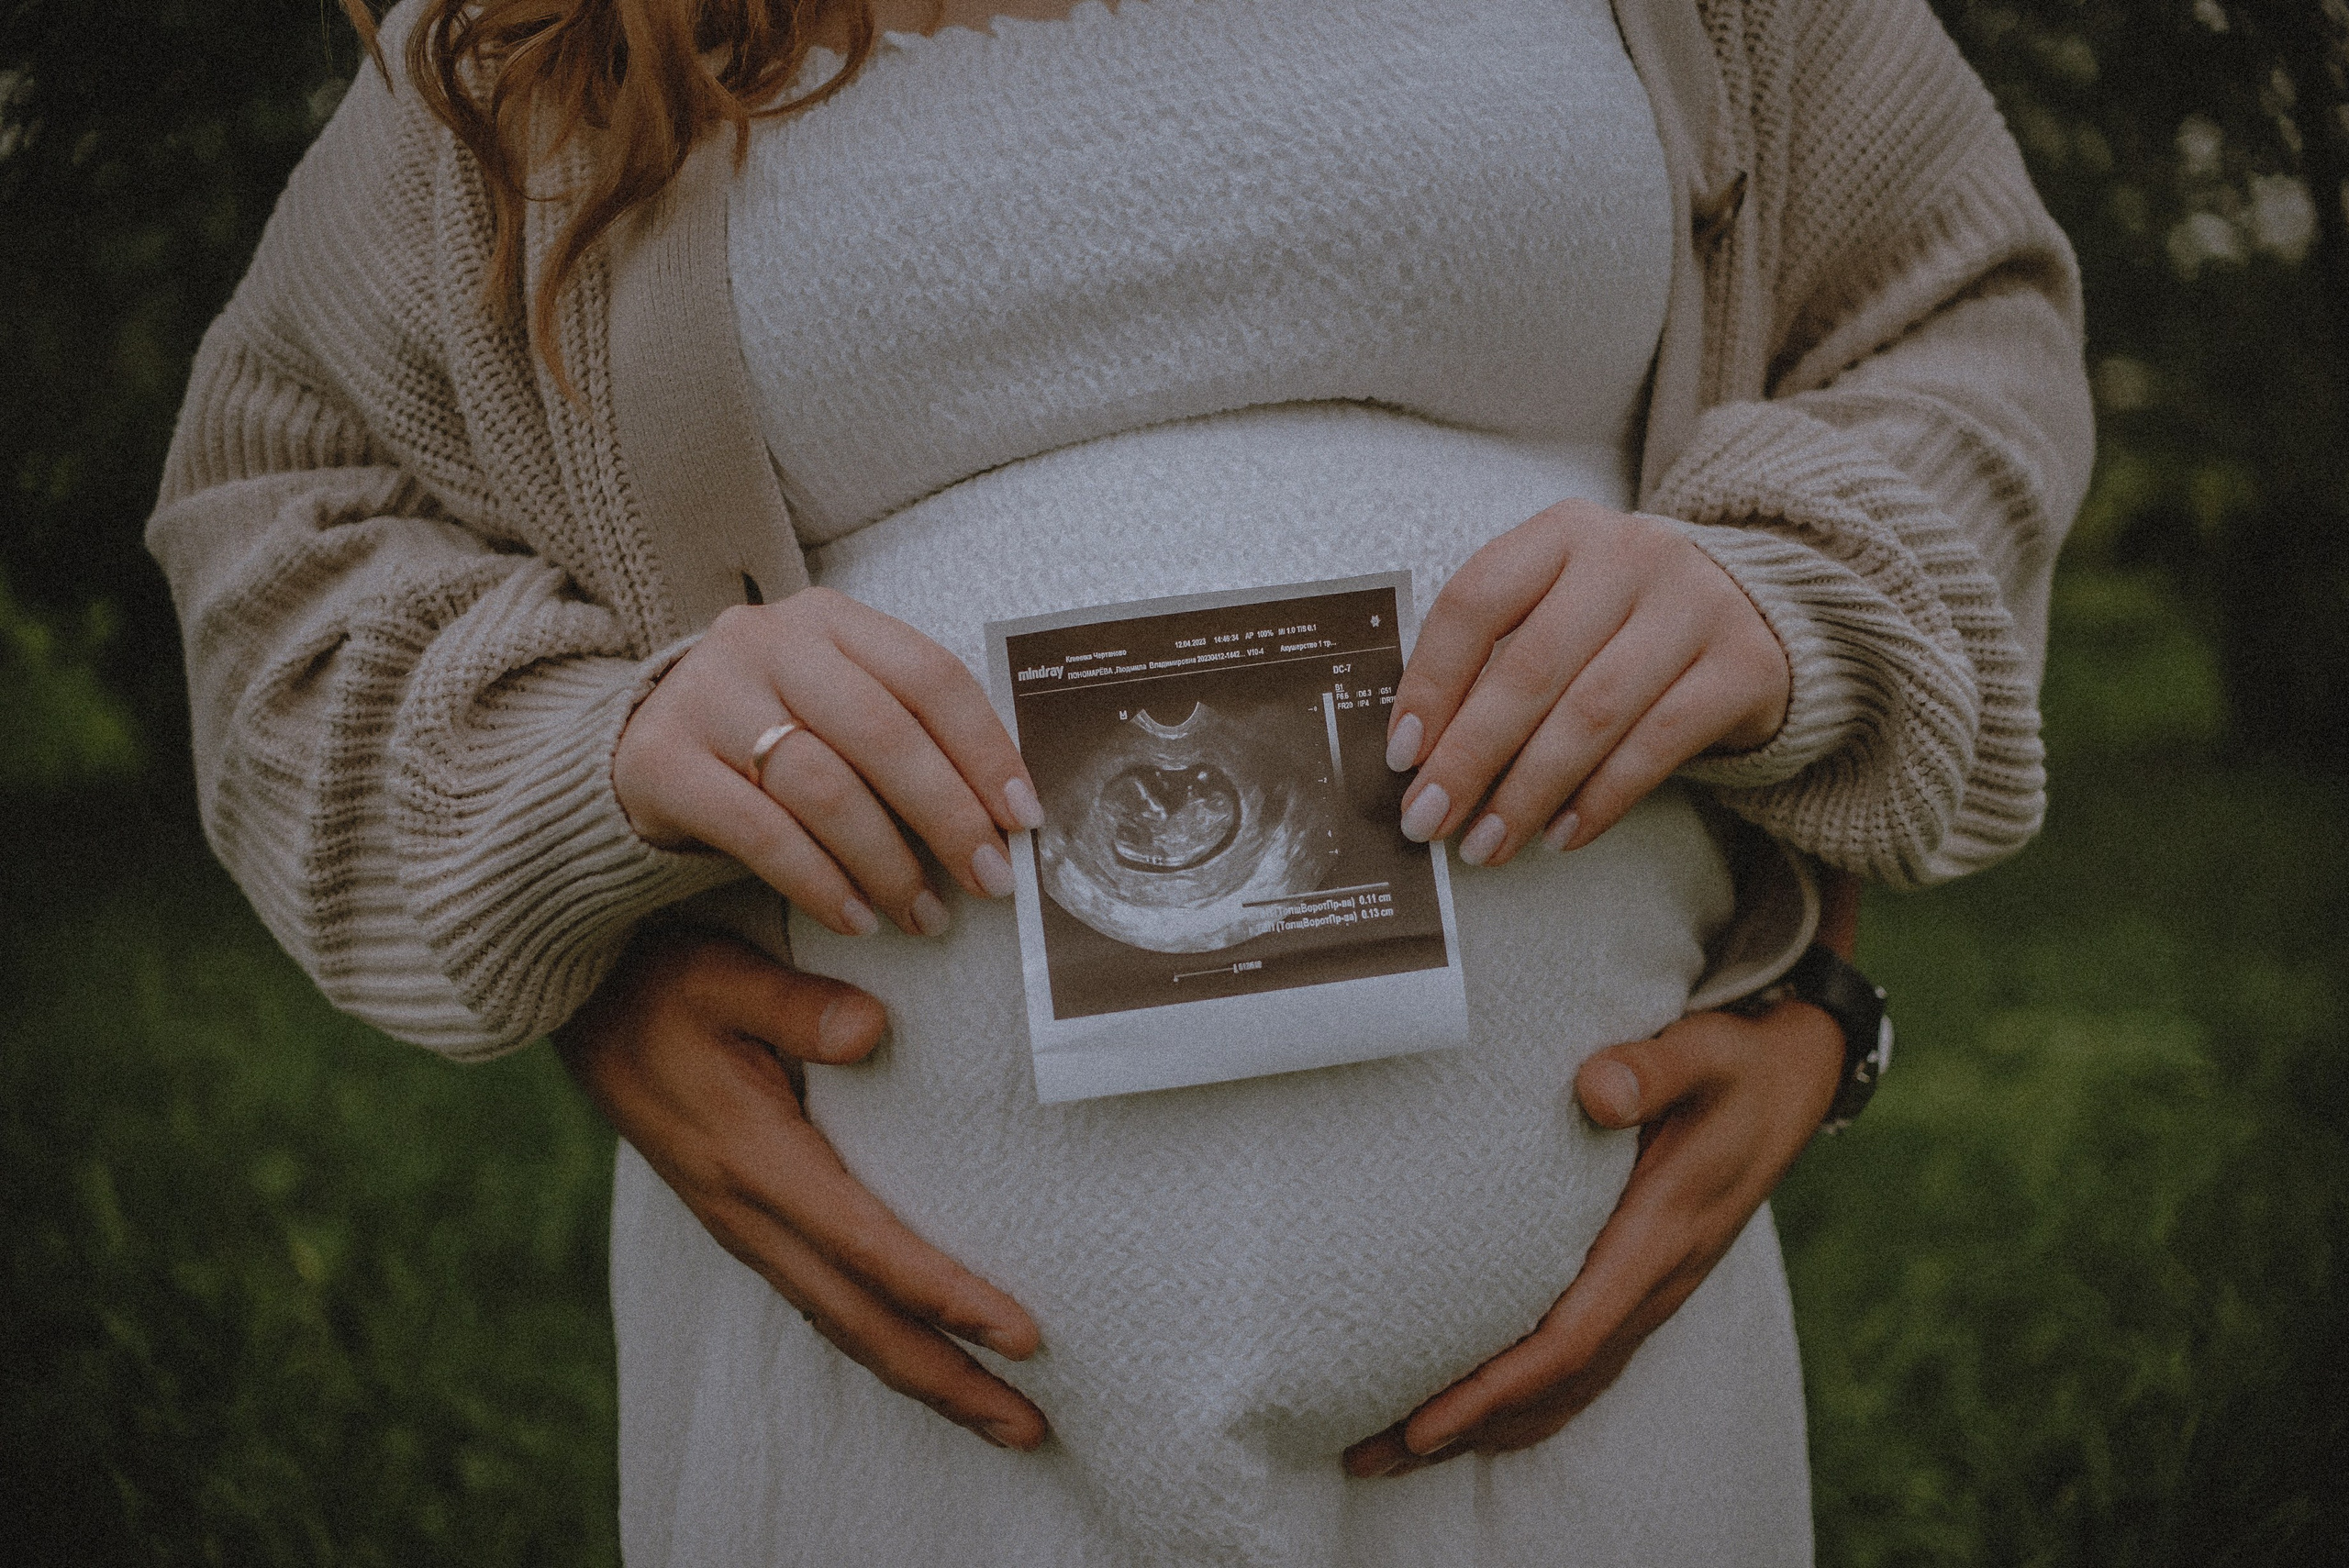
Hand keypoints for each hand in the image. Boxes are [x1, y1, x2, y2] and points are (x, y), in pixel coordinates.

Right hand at [555, 926, 1049, 1450]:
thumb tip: (873, 1028)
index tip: (1020, 1334)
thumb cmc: (661, 984)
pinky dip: (880, 1341)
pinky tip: (923, 1354)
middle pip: (860, 1322)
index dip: (944, 1296)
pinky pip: (823, 1301)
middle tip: (1032, 1430)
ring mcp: (745, 1227)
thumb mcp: (718, 977)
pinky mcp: (748, 1223)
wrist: (583, 1008)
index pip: (866, 1247)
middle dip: (948, 1381)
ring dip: (922, 1376)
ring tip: (998, 1416)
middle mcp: (749, 1214)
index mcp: (753, 1162)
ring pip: (841, 1324)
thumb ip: (793, 1004)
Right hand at [614, 588, 1044, 939]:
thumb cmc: (771, 735)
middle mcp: (765, 642)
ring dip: (887, 863)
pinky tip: (856, 919)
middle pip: (881, 733)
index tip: (1023, 817)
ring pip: (823, 786)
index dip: (986, 749)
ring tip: (924, 914)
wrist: (636, 749)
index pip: (929, 676)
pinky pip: (758, 833)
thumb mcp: (840, 708)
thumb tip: (1005, 811)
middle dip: (947, 816)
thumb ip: (909, 733)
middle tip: (990, 879)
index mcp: (829, 621)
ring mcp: (707, 696)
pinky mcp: (660, 760)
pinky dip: (819, 883)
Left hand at [1343, 875, 1859, 1475]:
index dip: (1495, 1387)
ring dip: (1482, 1426)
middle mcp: (1657, 1280)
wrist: (1793, 1081)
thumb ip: (1652, 1068)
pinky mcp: (1640, 1282)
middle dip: (1463, 1427)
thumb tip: (1597, 1089)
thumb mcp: (1705, 1052)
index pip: (1569, 1337)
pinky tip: (1472, 1418)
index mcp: (1661, 1235)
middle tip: (1367, 1454)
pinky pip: (1579, 1366)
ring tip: (1391, 1451)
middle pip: (1553, 1385)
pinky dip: (1522, 1404)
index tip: (1424, 1422)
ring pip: (1566, 1387)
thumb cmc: (1736, 1064)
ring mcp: (1652, 1290)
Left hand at [1385, 500, 1789, 865]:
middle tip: (1428, 818)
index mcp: (1563, 532)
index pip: (1477, 600)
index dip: (1431, 681)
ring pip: (1592, 712)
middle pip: (1531, 666)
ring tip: (1486, 844)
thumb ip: (1495, 658)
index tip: (1401, 755)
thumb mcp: (1559, 607)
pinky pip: (1658, 745)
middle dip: (1470, 756)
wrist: (1757, 610)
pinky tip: (1559, 836)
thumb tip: (1421, 756)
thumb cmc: (1622, 623)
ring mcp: (1695, 606)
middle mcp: (1631, 555)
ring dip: (1529, 791)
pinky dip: (1600, 799)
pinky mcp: (1744, 666)